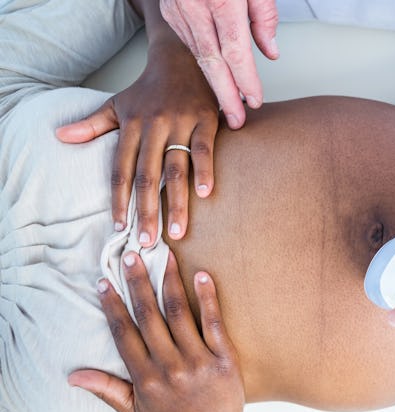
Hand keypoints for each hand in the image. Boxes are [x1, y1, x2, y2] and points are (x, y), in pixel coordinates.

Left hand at [56, 25, 218, 246]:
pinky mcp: (206, 120)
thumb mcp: (118, 104)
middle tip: (147, 241)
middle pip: (148, 176)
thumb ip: (93, 124)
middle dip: (147, 211)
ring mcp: (181, 123)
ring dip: (177, 203)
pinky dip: (205, 171)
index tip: (119, 227)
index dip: (119, 200)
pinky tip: (205, 195)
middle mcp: (154, 126)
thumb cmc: (150, 89)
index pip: (120, 169)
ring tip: (178, 231)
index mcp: (131, 126)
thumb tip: (61, 138)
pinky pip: (204, 150)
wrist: (183, 58)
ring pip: (176, 169)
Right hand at [69, 252, 248, 411]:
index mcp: (144, 378)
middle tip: (132, 254)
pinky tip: (202, 276)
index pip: (124, 333)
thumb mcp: (134, 410)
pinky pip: (213, 323)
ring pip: (180, 313)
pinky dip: (207, 297)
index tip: (106, 281)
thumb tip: (72, 375)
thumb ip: (105, 389)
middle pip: (149, 316)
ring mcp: (198, 361)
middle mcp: (169, 367)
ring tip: (164, 256)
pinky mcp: (224, 359)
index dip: (113, 305)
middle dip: (138, 282)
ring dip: (170, 281)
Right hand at [160, 0, 279, 128]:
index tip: (255, 101)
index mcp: (220, 0)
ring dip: (215, 84)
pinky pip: (190, 42)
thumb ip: (263, 16)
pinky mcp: (170, 11)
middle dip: (225, 95)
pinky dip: (205, 60)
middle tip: (236, 121)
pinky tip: (216, 75)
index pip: (235, 51)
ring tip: (229, 107)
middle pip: (212, 62)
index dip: (245, 79)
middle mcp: (194, 8)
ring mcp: (178, 10)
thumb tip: (269, 53)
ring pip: (199, 55)